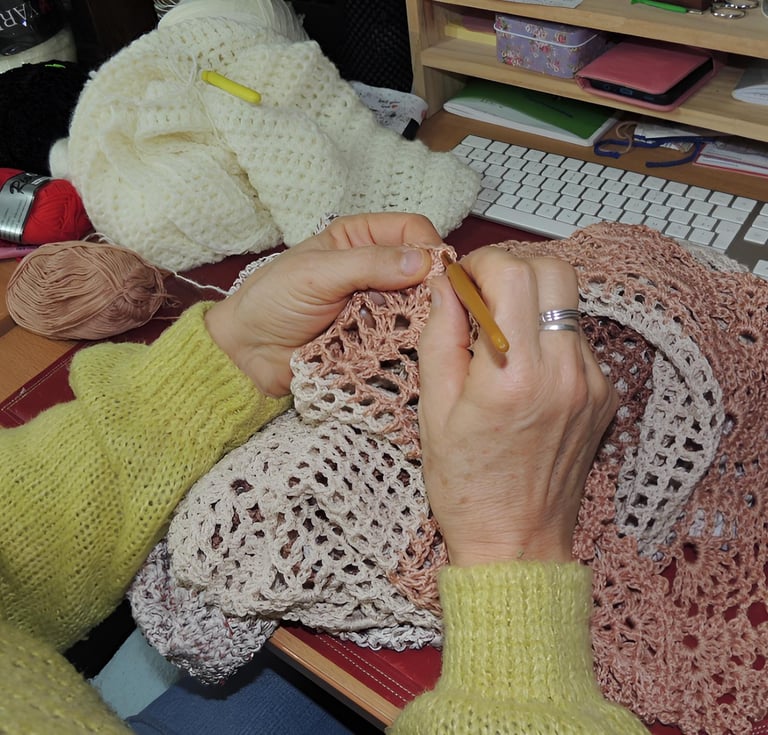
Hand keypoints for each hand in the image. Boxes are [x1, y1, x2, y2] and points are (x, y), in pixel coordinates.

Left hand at [205, 213, 439, 395]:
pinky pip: (405, 336)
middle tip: (426, 309)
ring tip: (408, 330)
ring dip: (418, 317)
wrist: (249, 353)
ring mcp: (377, 304)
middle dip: (429, 287)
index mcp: (359, 237)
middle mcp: (374, 268)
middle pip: (423, 270)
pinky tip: (402, 347)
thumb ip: (368, 264)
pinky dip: (408, 341)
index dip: (429, 248)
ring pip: (419, 305)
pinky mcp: (375, 337)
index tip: (436, 275)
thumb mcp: (317, 274)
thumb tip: (421, 261)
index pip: (412, 230)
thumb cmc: (272, 302)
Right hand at [417, 247, 616, 565]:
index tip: (461, 281)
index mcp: (515, 376)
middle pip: (555, 270)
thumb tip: (444, 285)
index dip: (481, 264)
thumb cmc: (467, 486)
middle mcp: (564, 372)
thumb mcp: (434, 409)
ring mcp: (592, 383)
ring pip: (569, 302)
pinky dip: (547, 335)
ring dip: (531, 302)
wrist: (518, 544)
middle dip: (512, 269)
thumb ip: (439, 335)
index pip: (513, 274)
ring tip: (499, 337)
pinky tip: (523, 368)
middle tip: (482, 295)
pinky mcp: (604, 395)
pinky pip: (577, 339)